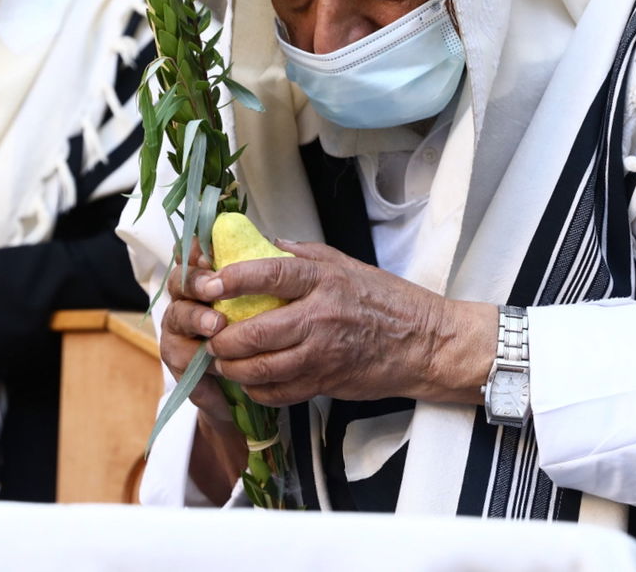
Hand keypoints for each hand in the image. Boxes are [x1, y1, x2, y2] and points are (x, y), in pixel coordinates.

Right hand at [159, 241, 249, 501]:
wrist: (253, 386)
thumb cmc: (259, 333)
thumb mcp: (267, 301)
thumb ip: (265, 274)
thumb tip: (279, 244)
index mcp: (205, 281)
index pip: (193, 256)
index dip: (196, 251)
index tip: (210, 251)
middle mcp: (187, 302)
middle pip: (180, 283)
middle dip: (196, 283)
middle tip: (214, 288)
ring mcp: (179, 335)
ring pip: (177, 319)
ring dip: (196, 319)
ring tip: (217, 326)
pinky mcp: (182, 368)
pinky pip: (184, 364)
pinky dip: (202, 364)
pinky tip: (218, 369)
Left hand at [188, 239, 496, 407]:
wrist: (425, 343)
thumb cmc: (387, 301)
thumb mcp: (347, 264)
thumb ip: (303, 254)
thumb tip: (265, 244)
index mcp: (324, 280)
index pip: (268, 275)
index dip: (232, 279)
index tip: (210, 283)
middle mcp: (320, 316)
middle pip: (256, 332)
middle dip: (222, 338)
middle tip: (210, 335)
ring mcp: (323, 354)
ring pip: (262, 368)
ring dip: (233, 368)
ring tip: (222, 361)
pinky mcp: (326, 382)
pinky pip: (280, 392)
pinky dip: (257, 390)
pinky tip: (250, 381)